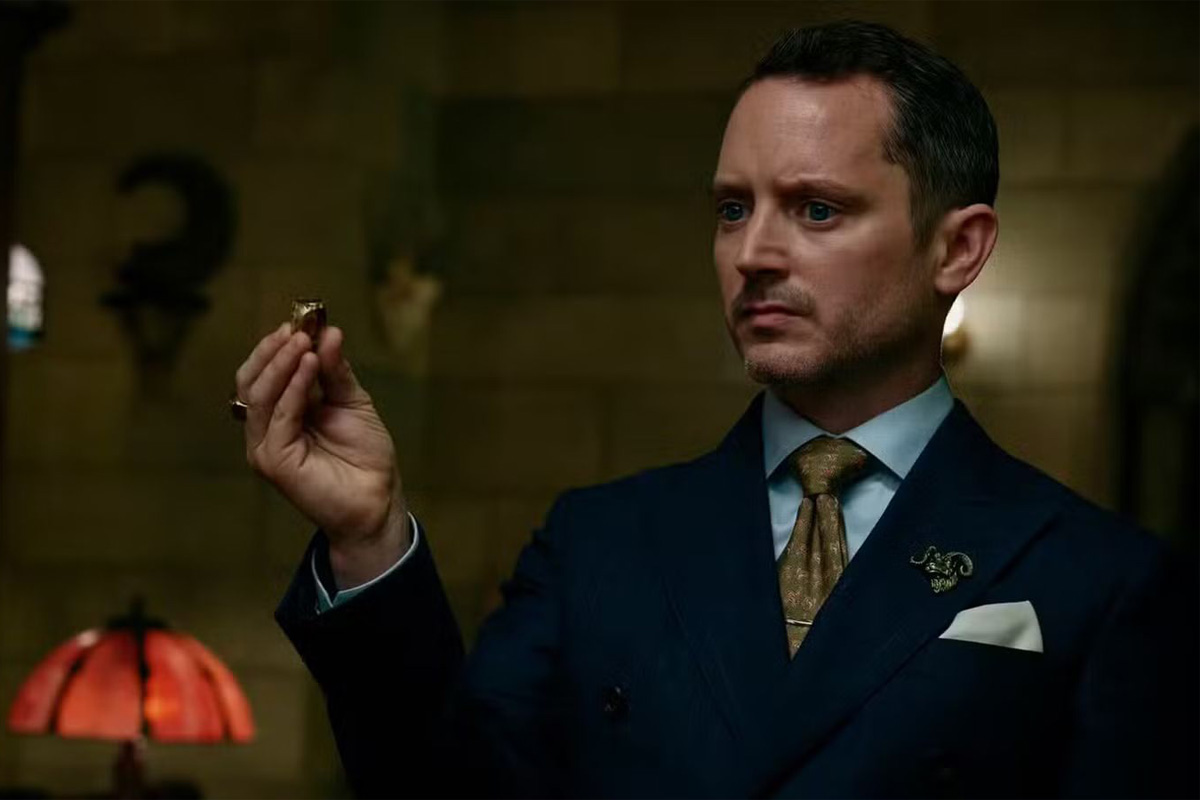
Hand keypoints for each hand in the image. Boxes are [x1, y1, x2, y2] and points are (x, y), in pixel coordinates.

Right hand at [236, 323, 410, 587]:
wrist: (378, 497)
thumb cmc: (365, 455)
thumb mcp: (352, 402)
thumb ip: (336, 371)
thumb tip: (328, 333)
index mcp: (281, 412)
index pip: (264, 373)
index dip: (276, 347)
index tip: (298, 322)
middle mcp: (268, 428)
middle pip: (252, 381)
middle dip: (272, 351)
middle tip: (296, 329)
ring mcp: (266, 445)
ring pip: (260, 395)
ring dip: (280, 364)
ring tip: (302, 342)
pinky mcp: (273, 461)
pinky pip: (278, 417)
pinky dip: (292, 389)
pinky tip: (308, 367)